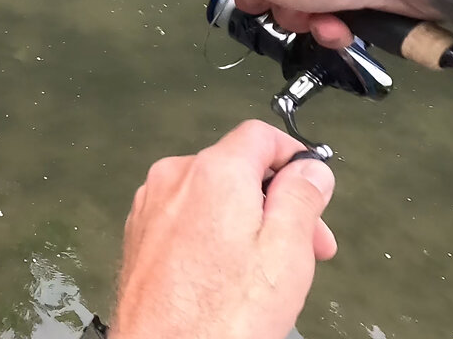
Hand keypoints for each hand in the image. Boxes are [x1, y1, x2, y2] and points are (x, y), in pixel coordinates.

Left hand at [112, 120, 336, 338]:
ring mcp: (151, 206)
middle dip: (278, 201)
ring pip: (211, 196)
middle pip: (237, 169)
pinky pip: (186, 218)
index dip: (294, 158)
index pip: (260, 135)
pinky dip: (212, 234)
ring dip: (246, 220)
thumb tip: (310, 169)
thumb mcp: (286, 251)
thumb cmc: (218, 317)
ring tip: (267, 269)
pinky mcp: (140, 233)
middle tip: (308, 245)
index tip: (312, 187)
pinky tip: (228, 274)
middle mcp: (175, 178)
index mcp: (214, 172)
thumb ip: (302, 198)